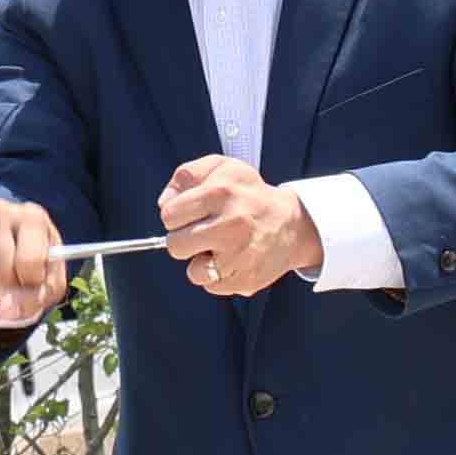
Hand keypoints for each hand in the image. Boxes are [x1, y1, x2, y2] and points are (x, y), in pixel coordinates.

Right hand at [0, 197, 64, 333]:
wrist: (9, 242)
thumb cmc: (33, 261)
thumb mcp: (48, 281)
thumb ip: (36, 299)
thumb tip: (5, 311)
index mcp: (32, 217)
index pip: (28, 261)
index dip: (29, 282)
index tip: (31, 281)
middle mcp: (1, 210)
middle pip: (0, 268)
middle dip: (6, 286)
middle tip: (11, 281)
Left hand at [158, 157, 322, 299]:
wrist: (291, 224)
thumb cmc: (248, 195)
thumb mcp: (221, 168)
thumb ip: (187, 175)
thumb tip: (164, 202)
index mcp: (221, 192)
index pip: (169, 215)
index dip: (176, 216)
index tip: (191, 214)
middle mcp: (232, 223)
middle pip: (175, 245)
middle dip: (185, 240)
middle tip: (206, 231)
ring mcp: (240, 254)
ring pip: (193, 271)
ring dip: (201, 262)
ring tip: (222, 247)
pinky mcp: (246, 279)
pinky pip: (211, 286)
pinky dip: (218, 276)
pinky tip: (234, 260)